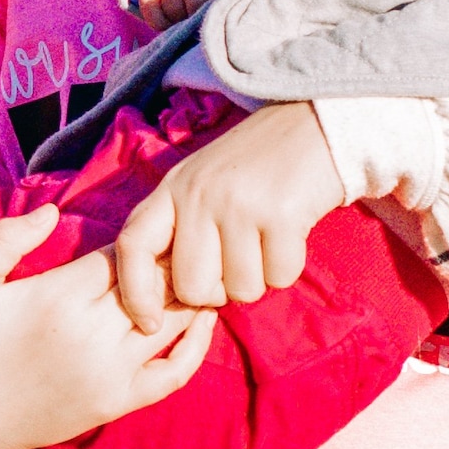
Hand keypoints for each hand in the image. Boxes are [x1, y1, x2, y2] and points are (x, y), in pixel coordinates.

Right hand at [0, 207, 211, 448]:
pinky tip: (205, 319)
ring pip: (173, 321)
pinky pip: (176, 371)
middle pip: (155, 282)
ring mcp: (111, 372)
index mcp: (57, 297)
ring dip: (190, 293)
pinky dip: (198, 344)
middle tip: (186, 241)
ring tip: (199, 271)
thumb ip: (5, 239)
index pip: (122, 253)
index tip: (146, 225)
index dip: (138, 237)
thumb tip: (53, 209)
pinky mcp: (119, 401)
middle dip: (171, 259)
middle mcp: (92, 334)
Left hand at [107, 102, 347, 327]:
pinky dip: (288, 267)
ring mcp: (238, 204)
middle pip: (191, 287)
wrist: (316, 126)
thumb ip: (180, 229)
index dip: (135, 292)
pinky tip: (290, 233)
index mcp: (172, 189)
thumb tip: (165, 297)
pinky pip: (279, 277)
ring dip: (258, 278)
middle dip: (217, 291)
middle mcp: (198, 195)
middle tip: (237, 261)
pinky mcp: (281, 214)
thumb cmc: (255, 166)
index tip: (151, 322)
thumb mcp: (201, 183)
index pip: (132, 246)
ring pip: (239, 290)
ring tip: (266, 239)